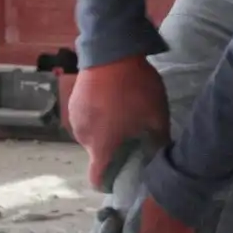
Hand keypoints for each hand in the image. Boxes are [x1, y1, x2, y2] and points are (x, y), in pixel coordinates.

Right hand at [68, 56, 169, 191]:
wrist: (112, 50)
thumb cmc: (134, 89)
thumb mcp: (156, 117)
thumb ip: (158, 144)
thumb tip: (160, 160)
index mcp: (101, 147)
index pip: (97, 180)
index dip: (109, 183)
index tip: (121, 176)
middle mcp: (83, 138)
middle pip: (97, 155)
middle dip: (112, 150)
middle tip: (131, 134)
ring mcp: (74, 118)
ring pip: (91, 136)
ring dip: (104, 131)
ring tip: (121, 113)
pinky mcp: (72, 102)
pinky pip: (86, 118)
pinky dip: (97, 116)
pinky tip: (111, 101)